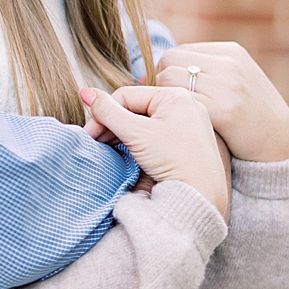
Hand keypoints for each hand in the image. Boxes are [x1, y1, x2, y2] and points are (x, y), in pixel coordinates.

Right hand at [81, 85, 229, 220]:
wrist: (203, 196)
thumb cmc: (175, 161)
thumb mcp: (136, 133)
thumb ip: (108, 112)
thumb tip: (84, 92)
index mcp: (175, 95)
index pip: (126, 96)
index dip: (104, 114)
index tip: (90, 134)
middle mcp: (184, 105)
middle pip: (135, 108)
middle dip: (113, 125)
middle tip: (97, 142)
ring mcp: (187, 123)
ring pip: (144, 122)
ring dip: (124, 134)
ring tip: (111, 150)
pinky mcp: (188, 141)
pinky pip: (157, 134)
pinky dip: (140, 142)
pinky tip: (130, 154)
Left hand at [156, 42, 288, 163]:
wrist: (282, 147)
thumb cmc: (251, 116)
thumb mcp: (236, 81)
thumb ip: (207, 70)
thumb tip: (159, 70)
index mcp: (231, 52)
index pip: (178, 52)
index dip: (167, 73)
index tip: (169, 93)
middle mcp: (229, 63)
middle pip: (169, 60)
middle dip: (161, 81)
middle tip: (166, 105)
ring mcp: (228, 85)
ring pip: (168, 78)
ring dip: (164, 96)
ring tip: (173, 114)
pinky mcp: (226, 110)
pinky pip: (180, 100)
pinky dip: (172, 111)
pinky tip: (181, 124)